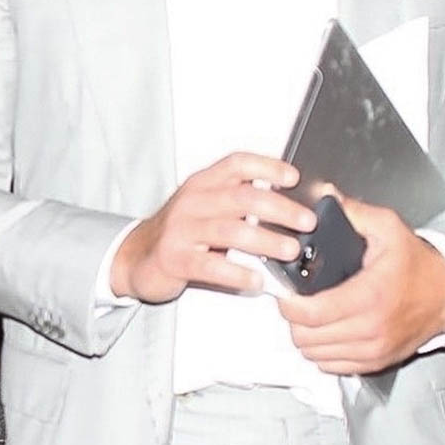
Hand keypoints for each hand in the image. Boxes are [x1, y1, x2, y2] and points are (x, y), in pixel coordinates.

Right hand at [110, 152, 314, 303]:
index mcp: (204, 182)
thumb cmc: (182, 230)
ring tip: (291, 251)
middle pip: (242, 197)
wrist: (137, 255)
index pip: (237, 164)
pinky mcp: (176, 259)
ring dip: (266, 241)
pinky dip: (238, 273)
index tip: (294, 177)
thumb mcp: (206, 204)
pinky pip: (211, 266)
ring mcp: (182, 229)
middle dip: (280, 208)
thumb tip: (289, 204)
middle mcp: (193, 201)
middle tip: (307, 222)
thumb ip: (239, 199)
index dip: (267, 166)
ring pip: (230, 230)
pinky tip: (257, 280)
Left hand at [277, 196, 444, 374]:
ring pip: (317, 355)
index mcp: (369, 295)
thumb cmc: (415, 261)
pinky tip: (323, 331)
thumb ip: (353, 212)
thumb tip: (325, 194)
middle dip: (293, 318)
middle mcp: (370, 329)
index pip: (312, 313)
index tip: (284, 290)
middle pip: (308, 337)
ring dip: (305, 336)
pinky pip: (334, 367)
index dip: (288, 304)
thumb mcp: (388, 227)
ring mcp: (373, 350)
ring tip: (306, 314)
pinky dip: (321, 352)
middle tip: (293, 300)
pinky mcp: (376, 362)